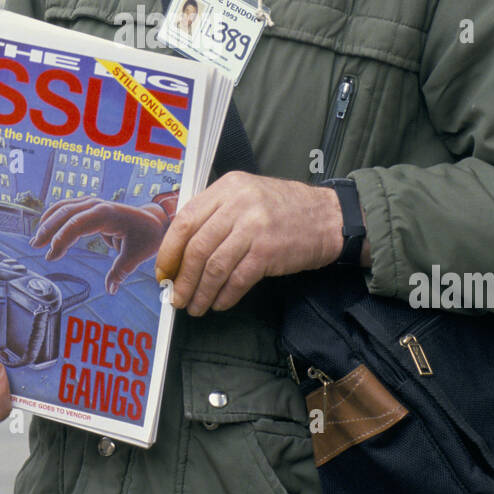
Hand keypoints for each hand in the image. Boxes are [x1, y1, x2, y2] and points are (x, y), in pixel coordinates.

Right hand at [31, 196, 168, 293]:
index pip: (78, 223)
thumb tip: (110, 290)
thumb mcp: (136, 255)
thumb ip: (120, 272)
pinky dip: (54, 217)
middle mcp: (98, 205)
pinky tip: (44, 228)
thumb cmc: (146, 236)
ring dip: (48, 222)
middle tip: (37, 247)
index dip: (62, 238)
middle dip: (49, 229)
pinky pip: (67, 208)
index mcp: (108, 214)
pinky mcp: (89, 206)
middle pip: (66, 212)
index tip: (52, 255)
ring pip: (64, 207)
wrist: (152, 220)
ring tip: (36, 241)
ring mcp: (93, 203)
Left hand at [153, 173, 346, 316]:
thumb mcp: (247, 195)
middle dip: (182, 278)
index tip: (163, 271)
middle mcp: (238, 203)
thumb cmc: (285, 209)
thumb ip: (216, 213)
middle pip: (196, 247)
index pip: (185, 219)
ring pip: (213, 266)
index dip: (169, 250)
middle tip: (177, 297)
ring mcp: (254, 227)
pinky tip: (219, 304)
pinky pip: (237, 279)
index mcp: (227, 187)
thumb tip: (180, 250)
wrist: (329, 217)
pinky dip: (224, 296)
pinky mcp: (269, 252)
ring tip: (195, 306)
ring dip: (200, 292)